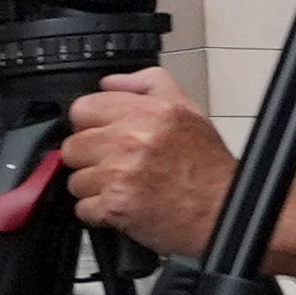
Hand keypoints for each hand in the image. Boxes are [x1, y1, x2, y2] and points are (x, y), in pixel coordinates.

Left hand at [58, 70, 239, 257]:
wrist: (222, 211)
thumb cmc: (208, 168)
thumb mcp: (187, 110)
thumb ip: (147, 85)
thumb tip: (110, 82)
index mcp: (146, 113)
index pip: (82, 109)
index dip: (90, 124)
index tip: (100, 136)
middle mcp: (130, 140)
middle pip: (73, 146)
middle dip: (90, 158)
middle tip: (115, 165)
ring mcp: (119, 174)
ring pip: (75, 180)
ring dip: (94, 188)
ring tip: (124, 187)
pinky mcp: (115, 205)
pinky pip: (83, 208)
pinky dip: (99, 212)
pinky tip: (123, 205)